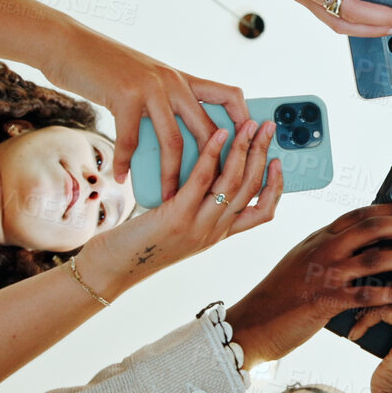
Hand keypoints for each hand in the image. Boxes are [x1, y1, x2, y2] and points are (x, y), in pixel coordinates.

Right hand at [44, 31, 247, 199]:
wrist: (69, 44)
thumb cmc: (105, 66)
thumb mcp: (146, 79)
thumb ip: (165, 101)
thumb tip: (178, 134)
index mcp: (183, 79)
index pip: (230, 96)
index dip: (244, 122)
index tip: (245, 150)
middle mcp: (174, 82)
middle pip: (208, 129)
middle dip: (212, 166)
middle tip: (210, 195)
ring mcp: (152, 88)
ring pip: (174, 142)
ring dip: (173, 177)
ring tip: (169, 201)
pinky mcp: (125, 95)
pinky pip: (131, 139)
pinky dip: (126, 163)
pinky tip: (121, 178)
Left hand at [80, 119, 282, 293]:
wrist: (113, 268)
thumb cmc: (140, 243)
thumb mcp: (179, 224)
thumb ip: (196, 203)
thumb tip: (207, 167)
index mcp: (219, 234)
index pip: (263, 212)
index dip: (276, 184)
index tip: (278, 159)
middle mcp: (215, 232)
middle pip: (252, 188)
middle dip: (264, 152)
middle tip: (268, 126)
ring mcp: (200, 227)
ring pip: (235, 182)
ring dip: (246, 148)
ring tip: (249, 124)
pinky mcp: (178, 218)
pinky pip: (204, 180)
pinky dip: (214, 153)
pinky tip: (217, 133)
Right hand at [227, 205, 391, 367]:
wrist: (250, 325)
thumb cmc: (278, 298)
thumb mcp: (302, 263)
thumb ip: (329, 250)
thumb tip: (362, 244)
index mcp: (319, 238)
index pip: (362, 214)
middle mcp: (323, 249)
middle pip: (375, 228)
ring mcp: (324, 273)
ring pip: (376, 257)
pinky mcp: (325, 300)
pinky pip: (367, 293)